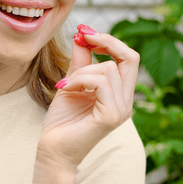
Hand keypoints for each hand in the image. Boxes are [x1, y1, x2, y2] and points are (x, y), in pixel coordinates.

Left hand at [38, 25, 139, 172]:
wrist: (52, 151)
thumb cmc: (61, 122)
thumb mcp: (71, 83)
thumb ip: (80, 60)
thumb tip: (83, 33)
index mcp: (120, 95)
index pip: (128, 58)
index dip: (109, 41)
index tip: (84, 32)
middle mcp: (126, 103)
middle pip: (130, 58)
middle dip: (106, 42)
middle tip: (82, 37)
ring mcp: (121, 110)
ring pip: (110, 69)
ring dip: (82, 71)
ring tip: (65, 85)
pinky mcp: (111, 117)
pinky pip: (101, 83)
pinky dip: (80, 80)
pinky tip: (66, 89)